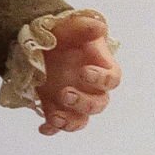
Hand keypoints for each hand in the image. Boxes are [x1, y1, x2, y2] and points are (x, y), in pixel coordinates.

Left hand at [36, 13, 120, 135]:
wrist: (42, 43)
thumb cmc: (65, 34)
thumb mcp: (72, 26)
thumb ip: (85, 27)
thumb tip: (99, 27)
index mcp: (101, 68)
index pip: (111, 80)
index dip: (101, 79)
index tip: (84, 72)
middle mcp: (91, 89)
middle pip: (98, 104)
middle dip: (83, 103)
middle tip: (65, 94)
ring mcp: (74, 101)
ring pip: (81, 120)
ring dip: (70, 122)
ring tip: (55, 118)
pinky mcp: (55, 108)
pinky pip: (57, 124)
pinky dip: (52, 128)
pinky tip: (43, 127)